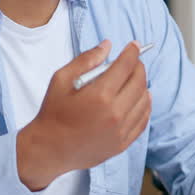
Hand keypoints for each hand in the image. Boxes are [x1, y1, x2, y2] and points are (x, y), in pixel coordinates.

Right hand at [16, 40, 150, 190]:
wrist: (49, 148)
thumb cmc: (53, 112)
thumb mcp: (61, 80)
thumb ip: (86, 60)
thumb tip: (107, 46)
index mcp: (100, 95)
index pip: (126, 66)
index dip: (132, 52)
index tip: (134, 46)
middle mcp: (115, 113)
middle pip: (139, 82)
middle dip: (138, 67)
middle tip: (133, 62)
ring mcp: (121, 130)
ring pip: (144, 101)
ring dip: (143, 86)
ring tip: (134, 80)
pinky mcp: (122, 143)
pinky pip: (143, 120)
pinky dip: (144, 106)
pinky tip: (140, 99)